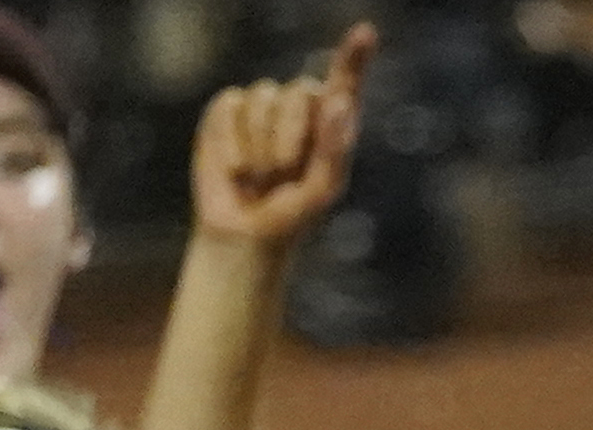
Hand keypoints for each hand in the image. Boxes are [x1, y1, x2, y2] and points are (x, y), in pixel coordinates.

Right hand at [193, 24, 370, 248]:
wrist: (243, 233)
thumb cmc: (292, 215)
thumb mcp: (322, 190)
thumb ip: (335, 149)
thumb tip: (338, 101)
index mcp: (330, 124)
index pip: (344, 83)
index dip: (353, 57)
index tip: (365, 33)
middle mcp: (297, 107)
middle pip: (300, 92)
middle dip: (292, 136)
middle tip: (285, 173)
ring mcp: (261, 104)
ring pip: (263, 98)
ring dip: (261, 147)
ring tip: (261, 177)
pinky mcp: (227, 109)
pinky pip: (230, 107)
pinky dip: (232, 143)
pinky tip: (236, 169)